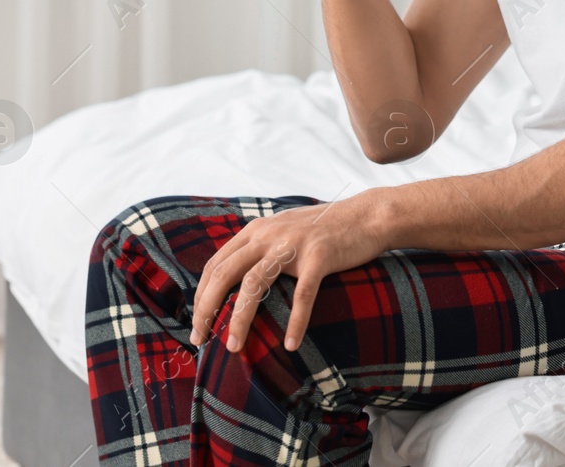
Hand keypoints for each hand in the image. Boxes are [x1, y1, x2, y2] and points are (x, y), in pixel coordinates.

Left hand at [189, 191, 388, 353]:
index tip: (198, 323)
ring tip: (233, 347)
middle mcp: (269, 234)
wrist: (367, 216)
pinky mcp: (320, 257)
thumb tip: (236, 278)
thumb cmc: (326, 230)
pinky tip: (290, 344)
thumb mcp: (284, 230)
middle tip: (199, 339)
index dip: (202, 294)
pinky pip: (303, 294)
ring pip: (254, 284)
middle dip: (207, 309)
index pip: (217, 263)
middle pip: (226, 273)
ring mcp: (294, 244)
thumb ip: (260, 247)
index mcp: (257, 230)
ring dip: (240, 318)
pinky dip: (295, 321)